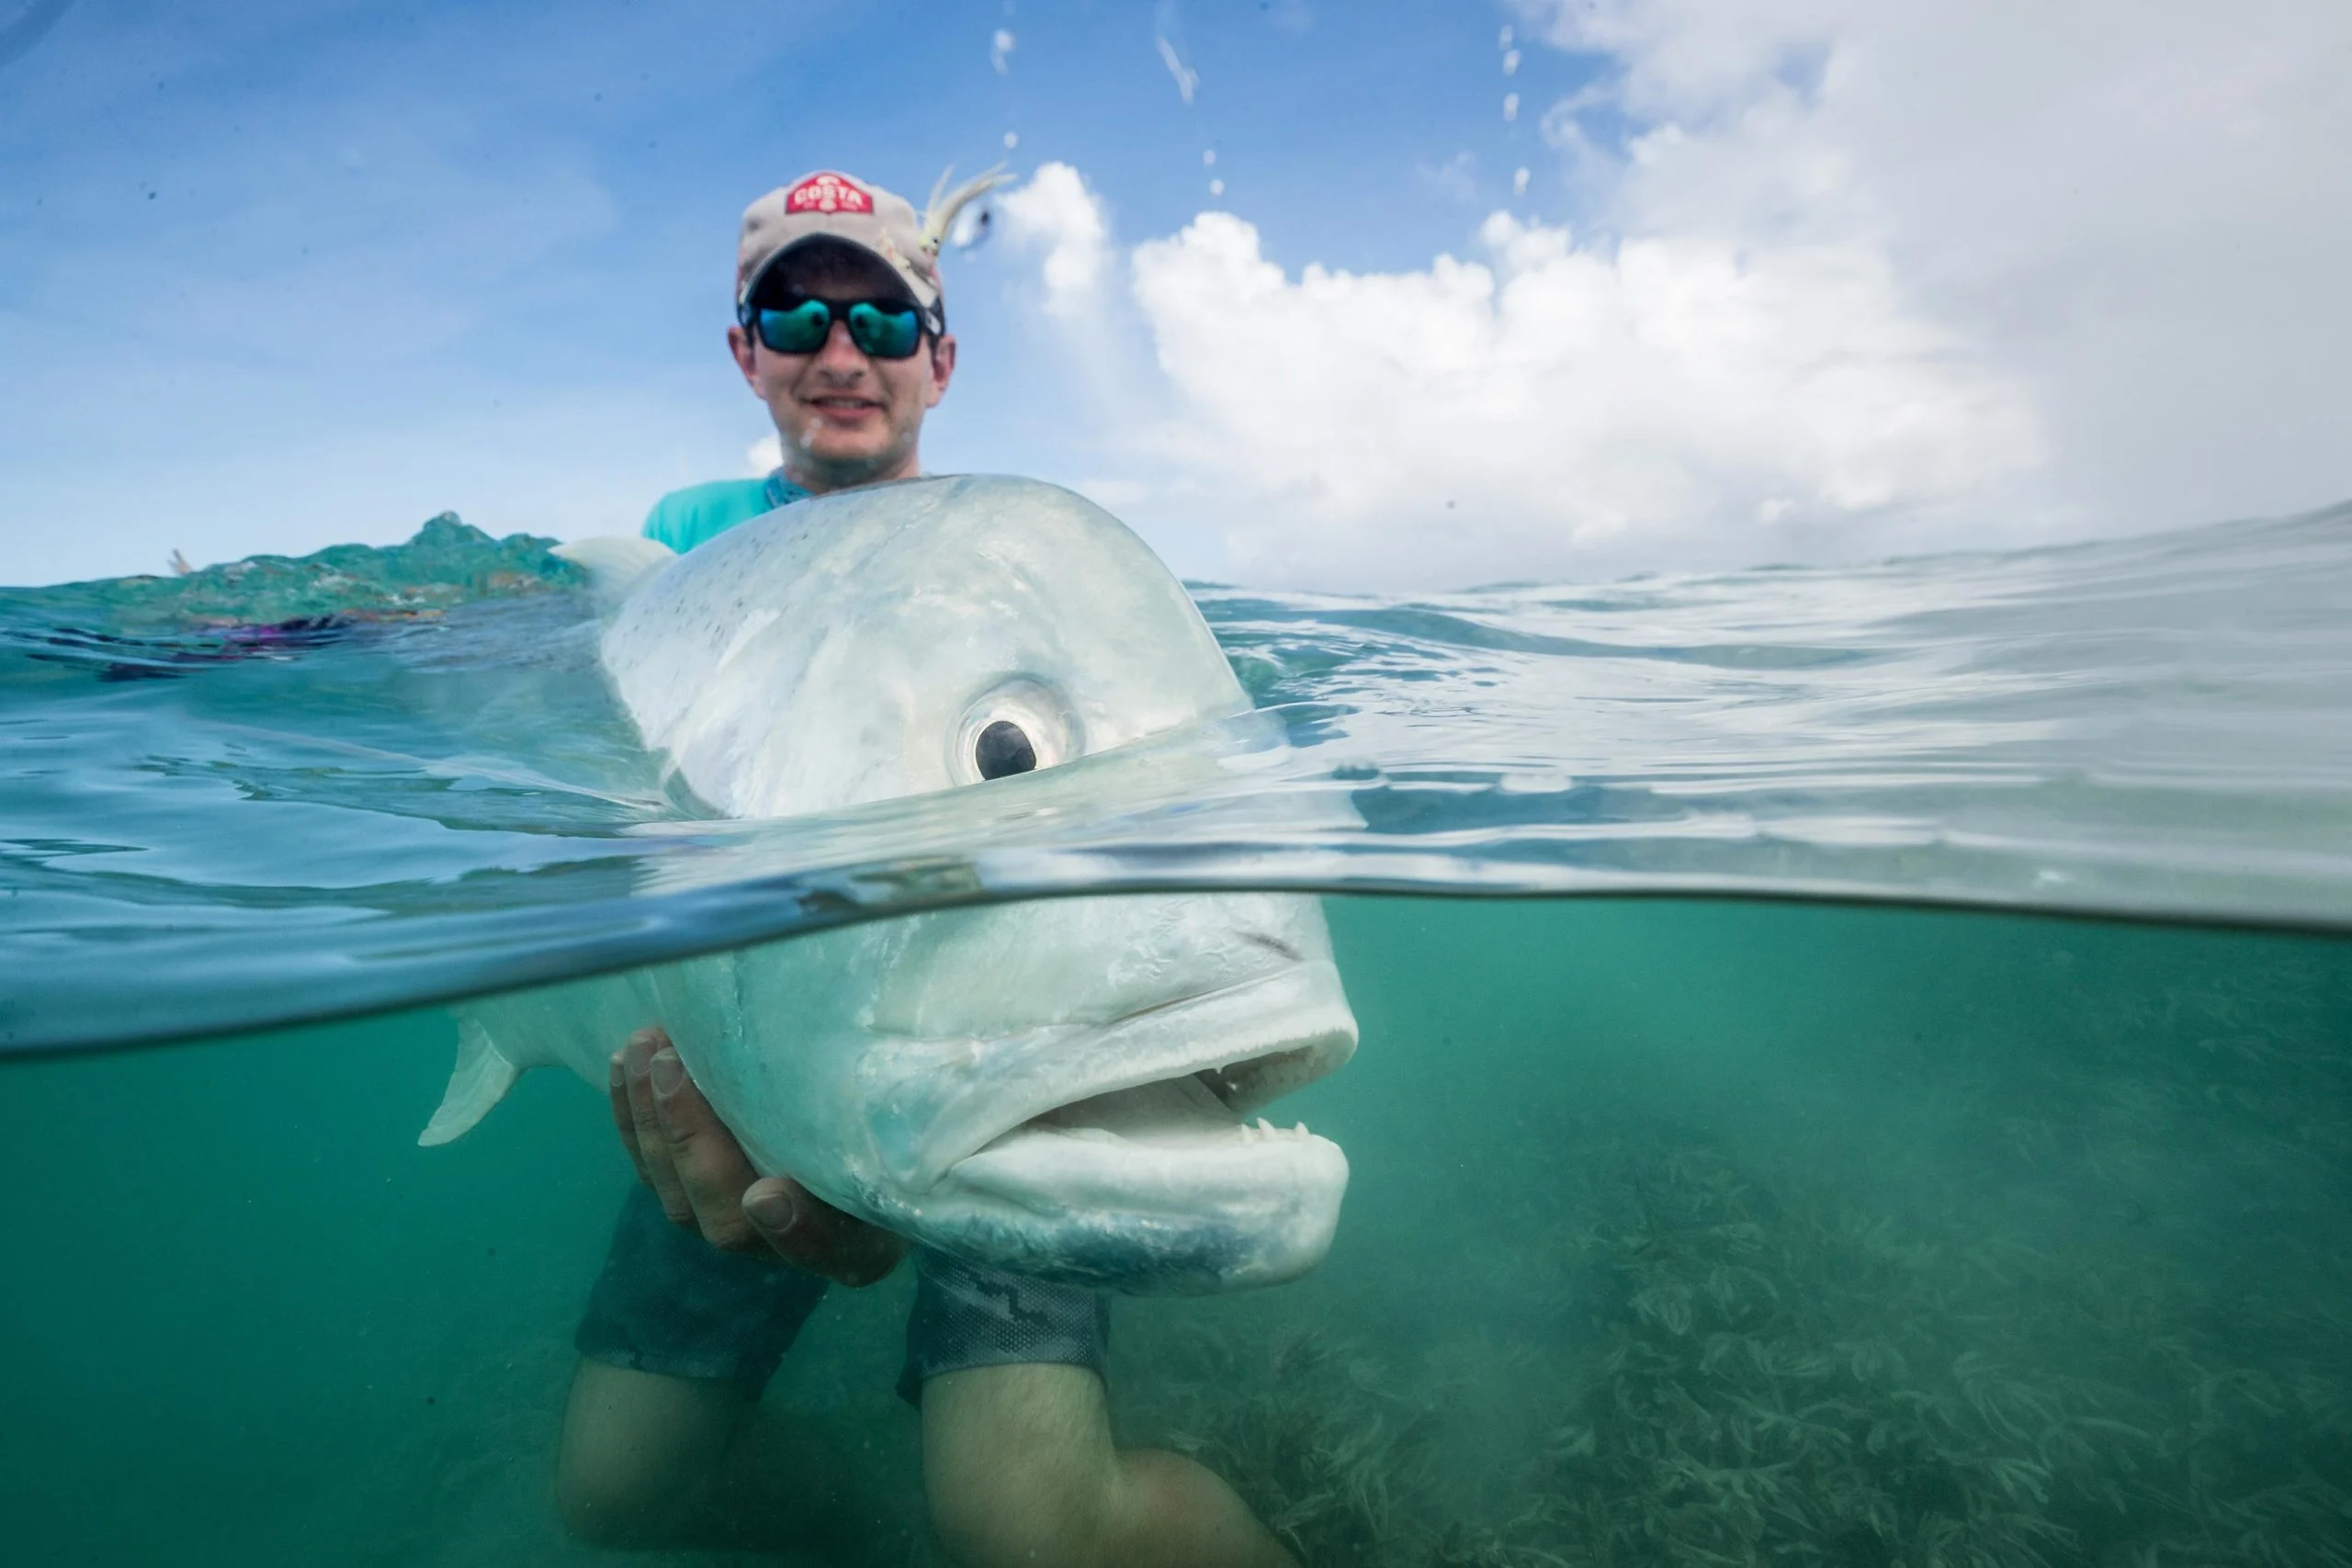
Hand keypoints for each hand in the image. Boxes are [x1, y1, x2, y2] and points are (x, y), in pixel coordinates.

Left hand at [609, 1027, 903, 1286]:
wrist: (875, 1146)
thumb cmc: (909, 1135)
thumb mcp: (921, 1137)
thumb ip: (910, 1121)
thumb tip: (945, 1065)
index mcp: (859, 1246)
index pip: (825, 1251)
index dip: (794, 1230)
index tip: (769, 1195)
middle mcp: (789, 1249)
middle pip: (727, 1222)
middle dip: (692, 1142)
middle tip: (674, 1067)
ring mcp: (736, 1229)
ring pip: (676, 1196)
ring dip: (652, 1122)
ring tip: (644, 1049)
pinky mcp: (696, 1199)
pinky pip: (651, 1173)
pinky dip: (633, 1119)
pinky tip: (624, 1065)